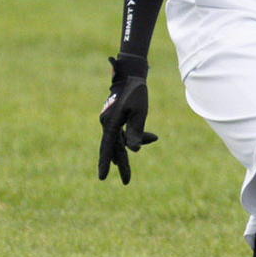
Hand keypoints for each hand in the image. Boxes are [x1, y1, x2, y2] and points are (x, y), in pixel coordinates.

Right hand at [97, 55, 157, 184]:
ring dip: (129, 151)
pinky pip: (124, 133)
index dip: (105, 163)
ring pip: (120, 142)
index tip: (102, 178)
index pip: (107, 148)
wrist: (130, 75)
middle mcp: (107, 124)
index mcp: (110, 123)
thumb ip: (136, 131)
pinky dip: (135, 137)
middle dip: (122, 164)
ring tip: (135, 164)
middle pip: (114, 148)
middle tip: (127, 181)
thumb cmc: (136, 92)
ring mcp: (110, 122)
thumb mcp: (139, 112)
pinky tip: (153, 137)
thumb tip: (134, 151)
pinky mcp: (116, 118)